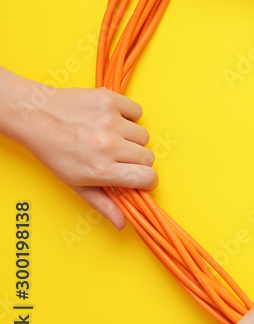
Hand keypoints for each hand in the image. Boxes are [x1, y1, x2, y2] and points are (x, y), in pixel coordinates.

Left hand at [12, 82, 155, 229]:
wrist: (35, 115)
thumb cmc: (53, 150)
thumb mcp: (75, 182)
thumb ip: (102, 203)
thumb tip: (122, 222)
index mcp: (101, 170)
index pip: (147, 177)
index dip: (147, 179)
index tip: (141, 177)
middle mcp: (108, 146)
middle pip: (148, 156)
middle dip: (137, 159)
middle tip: (119, 156)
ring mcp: (110, 122)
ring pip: (143, 135)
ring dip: (132, 137)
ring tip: (112, 136)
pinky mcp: (111, 101)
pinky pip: (137, 112)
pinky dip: (129, 115)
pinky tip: (112, 120)